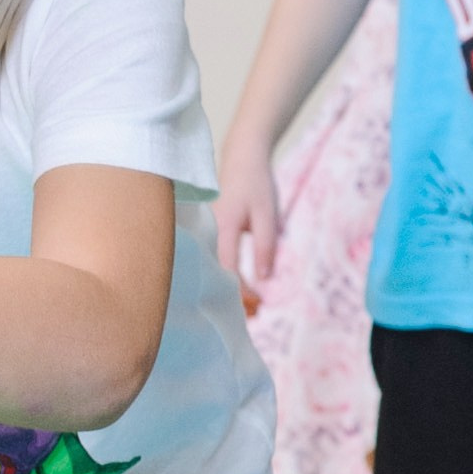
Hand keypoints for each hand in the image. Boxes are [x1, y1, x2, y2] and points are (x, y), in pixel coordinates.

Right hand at [214, 145, 278, 297]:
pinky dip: (222, 275)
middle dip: (230, 296)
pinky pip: (211, 258)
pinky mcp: (206, 232)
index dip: (240, 290)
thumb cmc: (256, 185)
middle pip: (214, 272)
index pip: (228, 268)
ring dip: (226, 287)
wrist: (242, 158)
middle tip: (251, 316)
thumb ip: (266, 246)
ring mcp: (204, 231)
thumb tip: (263, 280)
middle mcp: (208, 231)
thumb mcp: (268, 215)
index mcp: (223, 227)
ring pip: (211, 267)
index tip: (256, 305)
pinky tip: (234, 288)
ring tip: (245, 307)